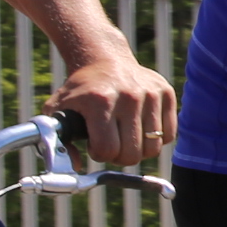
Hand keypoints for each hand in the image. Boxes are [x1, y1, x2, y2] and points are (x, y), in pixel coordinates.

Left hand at [54, 56, 177, 164]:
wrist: (104, 59)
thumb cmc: (80, 90)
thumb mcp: (57, 111)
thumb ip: (59, 141)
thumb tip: (76, 167)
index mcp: (100, 101)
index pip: (107, 150)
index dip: (99, 153)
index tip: (94, 142)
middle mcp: (129, 96)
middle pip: (132, 154)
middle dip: (119, 156)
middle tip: (111, 143)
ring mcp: (150, 93)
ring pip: (152, 149)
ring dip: (138, 150)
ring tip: (125, 136)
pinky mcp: (166, 92)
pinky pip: (168, 135)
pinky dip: (155, 139)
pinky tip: (140, 128)